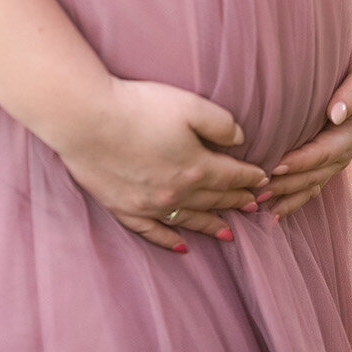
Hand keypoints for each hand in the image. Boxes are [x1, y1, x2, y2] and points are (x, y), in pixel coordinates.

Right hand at [56, 77, 268, 251]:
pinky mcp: (125, 208)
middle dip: (237, 201)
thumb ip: (220, 123)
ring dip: (211, 225)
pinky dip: (170, 240)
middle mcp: (177, 192)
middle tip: (254, 207)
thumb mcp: (189, 105)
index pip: (232, 175)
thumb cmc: (138, 106)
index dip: (250, 177)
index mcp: (196, 166)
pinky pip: (153, 232)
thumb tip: (240, 140)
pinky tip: (182, 246)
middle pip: (214, 199)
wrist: (87, 120)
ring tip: (229, 233)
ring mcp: (150, 205)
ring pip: (189, 219)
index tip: (264, 179)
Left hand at [263, 43, 351, 220]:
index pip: (321, 153)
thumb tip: (335, 114)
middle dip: (286, 185)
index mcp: (349, 135)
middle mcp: (342, 152)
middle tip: (258, 191)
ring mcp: (334, 158)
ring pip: (310, 184)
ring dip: (287, 196)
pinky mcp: (325, 157)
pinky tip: (274, 211)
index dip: (299, 162)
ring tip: (261, 205)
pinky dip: (293, 198)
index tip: (275, 166)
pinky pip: (310, 183)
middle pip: (313, 175)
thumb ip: (351, 95)